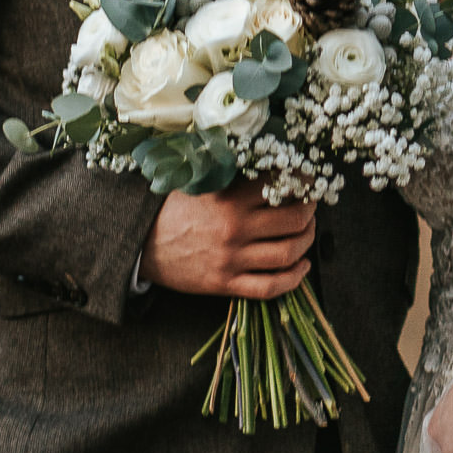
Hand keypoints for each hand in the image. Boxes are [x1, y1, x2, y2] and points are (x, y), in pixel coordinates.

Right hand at [138, 181, 315, 298]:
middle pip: (293, 221)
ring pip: (287, 254)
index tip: (309, 179)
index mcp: (229, 199)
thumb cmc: (173, 209)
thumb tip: (270, 165)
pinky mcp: (226, 284)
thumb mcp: (201, 183)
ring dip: (307, 242)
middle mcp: (234, 230)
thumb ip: (233, 176)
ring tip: (308, 232)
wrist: (141, 243)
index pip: (280, 185)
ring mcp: (232, 260)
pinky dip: (294, 279)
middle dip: (310, 212)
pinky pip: (270, 287)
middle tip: (311, 206)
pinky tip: (302, 267)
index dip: (303, 181)